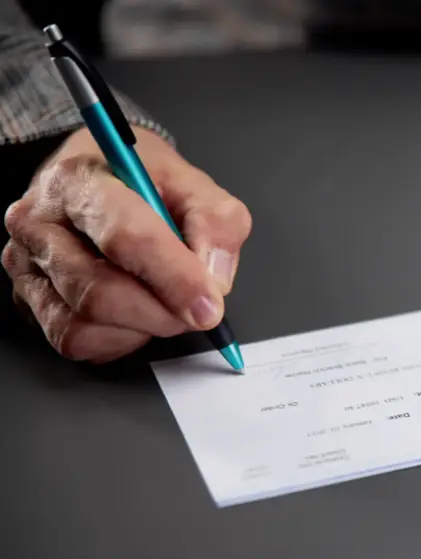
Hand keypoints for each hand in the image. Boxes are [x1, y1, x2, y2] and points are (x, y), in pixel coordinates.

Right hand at [2, 126, 251, 362]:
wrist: (101, 179)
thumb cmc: (144, 182)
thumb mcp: (195, 187)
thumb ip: (217, 224)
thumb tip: (213, 280)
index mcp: (81, 181)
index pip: (125, 239)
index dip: (174, 279)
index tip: (209, 306)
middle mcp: (40, 223)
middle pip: (100, 293)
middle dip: (161, 313)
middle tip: (195, 310)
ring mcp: (26, 265)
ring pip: (85, 324)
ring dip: (141, 328)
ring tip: (163, 303)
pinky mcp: (29, 299)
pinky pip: (75, 341)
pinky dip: (118, 339)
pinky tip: (135, 314)